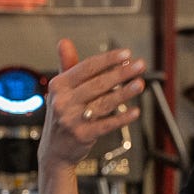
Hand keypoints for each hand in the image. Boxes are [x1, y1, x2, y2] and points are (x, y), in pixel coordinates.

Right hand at [38, 38, 145, 171]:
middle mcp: (63, 101)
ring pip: (104, 103)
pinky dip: (121, 118)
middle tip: (139, 66)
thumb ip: (67, 66)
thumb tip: (64, 42)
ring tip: (139, 84)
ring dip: (124, 93)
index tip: (126, 54)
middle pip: (97, 83)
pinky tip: (135, 112)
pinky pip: (106, 125)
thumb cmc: (62, 116)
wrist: (54, 151)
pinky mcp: (82, 135)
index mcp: (59, 86)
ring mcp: (72, 119)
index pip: (87, 67)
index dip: (108, 60)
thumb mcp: (60, 91)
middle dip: (121, 73)